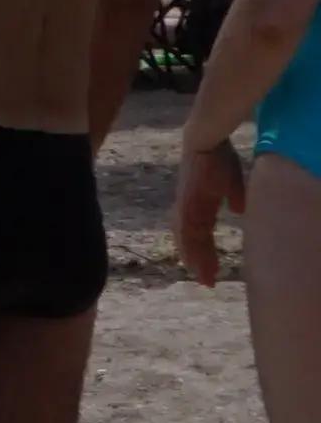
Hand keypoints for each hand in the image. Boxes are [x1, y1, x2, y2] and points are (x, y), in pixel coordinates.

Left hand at [177, 138, 244, 286]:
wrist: (206, 141)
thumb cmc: (218, 157)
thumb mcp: (231, 181)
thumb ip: (232, 196)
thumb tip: (238, 210)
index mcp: (196, 204)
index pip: (199, 233)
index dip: (203, 251)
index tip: (211, 268)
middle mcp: (187, 208)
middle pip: (189, 240)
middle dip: (198, 261)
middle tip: (207, 281)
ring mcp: (185, 206)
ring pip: (187, 239)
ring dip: (195, 259)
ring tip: (204, 277)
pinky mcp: (188, 203)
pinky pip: (188, 230)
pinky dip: (190, 246)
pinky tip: (195, 259)